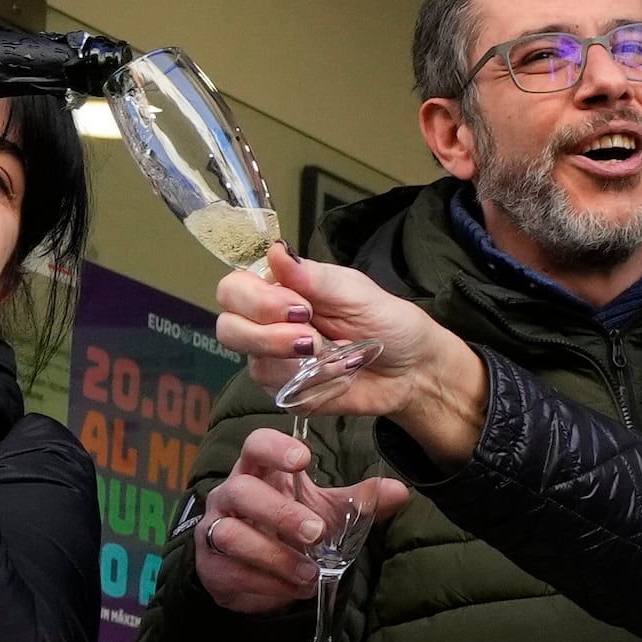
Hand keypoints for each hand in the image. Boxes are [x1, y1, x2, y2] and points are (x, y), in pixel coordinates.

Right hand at [183, 429, 412, 617]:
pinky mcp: (210, 566)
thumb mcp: (327, 511)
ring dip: (274, 556)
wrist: (256, 572)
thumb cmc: (291, 527)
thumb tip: (401, 492)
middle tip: (316, 533)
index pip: (255, 444)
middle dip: (280, 513)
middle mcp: (230, 494)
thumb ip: (360, 502)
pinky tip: (293, 590)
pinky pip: (231, 572)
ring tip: (309, 575)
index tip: (303, 460)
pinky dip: (266, 584)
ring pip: (230, 534)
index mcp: (258, 470)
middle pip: (242, 491)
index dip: (274, 448)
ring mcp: (213, 529)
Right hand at [214, 249, 485, 463]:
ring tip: (332, 353)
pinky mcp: (288, 393)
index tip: (300, 306)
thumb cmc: (386, 321)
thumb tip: (276, 249)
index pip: (234, 290)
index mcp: (281, 290)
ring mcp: (275, 361)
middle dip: (265, 332)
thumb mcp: (355, 291)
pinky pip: (278, 390)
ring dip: (292, 357)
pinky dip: (310, 380)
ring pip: (251, 362)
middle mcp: (268, 324)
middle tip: (310, 334)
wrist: (413, 368)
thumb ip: (312, 276)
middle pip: (228, 327)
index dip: (255, 299)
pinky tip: (337, 372)